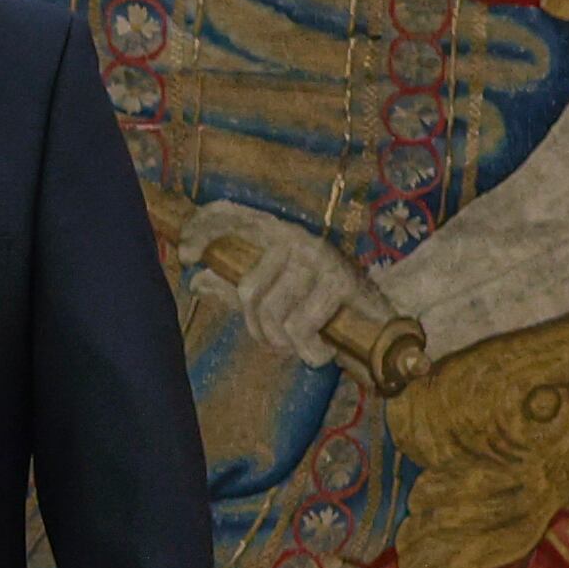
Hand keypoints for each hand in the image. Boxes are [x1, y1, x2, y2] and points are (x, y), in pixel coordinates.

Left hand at [178, 202, 402, 374]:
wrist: (382, 317)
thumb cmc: (321, 306)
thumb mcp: (274, 294)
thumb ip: (235, 286)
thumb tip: (197, 279)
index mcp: (277, 237)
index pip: (232, 216)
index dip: (202, 230)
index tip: (186, 255)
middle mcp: (296, 239)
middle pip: (246, 290)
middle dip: (259, 329)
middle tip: (277, 342)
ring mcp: (318, 258)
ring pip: (273, 313)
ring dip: (285, 342)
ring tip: (303, 344)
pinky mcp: (339, 281)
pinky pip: (300, 327)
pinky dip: (309, 350)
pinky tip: (321, 350)